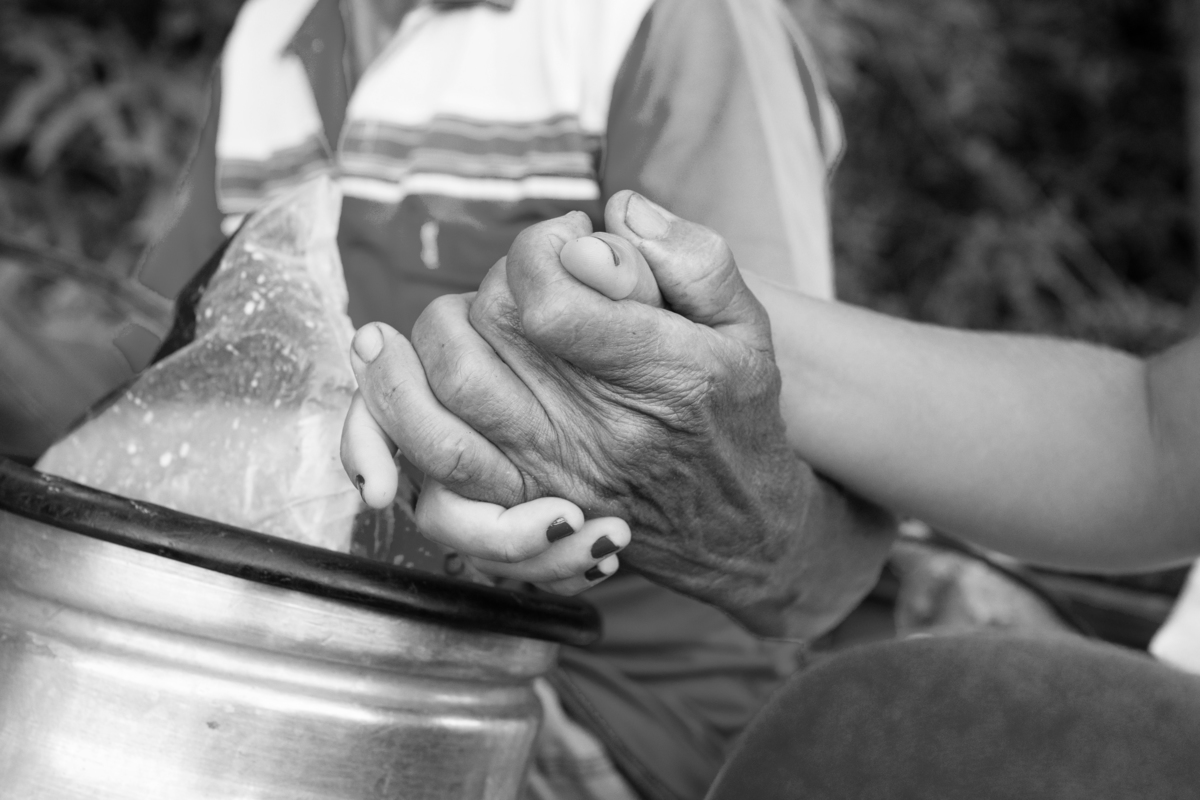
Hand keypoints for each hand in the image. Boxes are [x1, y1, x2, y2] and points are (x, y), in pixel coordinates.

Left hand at [346, 192, 893, 636]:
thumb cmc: (735, 413)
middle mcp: (596, 433)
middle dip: (495, 285)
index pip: (547, 300)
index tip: (566, 240)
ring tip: (452, 316)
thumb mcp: (747, 325)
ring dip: (429, 339)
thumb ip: (690, 258)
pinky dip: (396, 412)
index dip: (538, 249)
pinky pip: (434, 461)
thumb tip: (613, 213)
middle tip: (531, 282)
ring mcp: (550, 474)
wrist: (738, 529)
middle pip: (486, 332)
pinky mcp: (519, 502)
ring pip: (445, 394)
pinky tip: (389, 366)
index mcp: (660, 378)